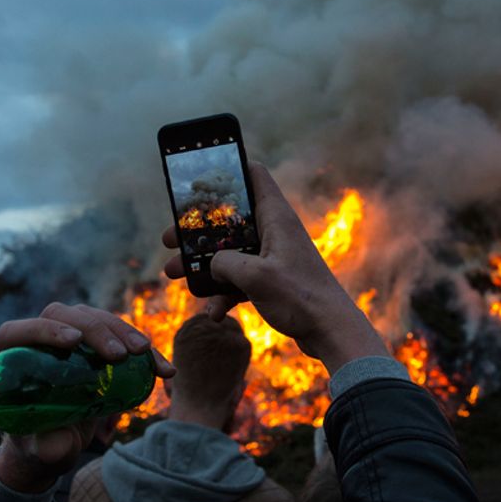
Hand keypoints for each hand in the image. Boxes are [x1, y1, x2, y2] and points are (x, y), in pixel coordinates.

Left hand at [0, 303, 174, 492]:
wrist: (58, 439)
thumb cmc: (40, 442)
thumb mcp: (41, 449)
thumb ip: (46, 446)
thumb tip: (55, 442)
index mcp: (12, 357)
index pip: (19, 331)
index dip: (44, 330)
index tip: (72, 341)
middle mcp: (41, 337)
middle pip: (64, 316)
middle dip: (95, 329)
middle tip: (119, 355)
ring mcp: (71, 334)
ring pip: (95, 318)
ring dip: (123, 331)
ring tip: (144, 353)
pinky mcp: (96, 342)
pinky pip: (121, 336)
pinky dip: (144, 352)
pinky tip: (163, 369)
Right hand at [162, 163, 386, 375]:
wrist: (331, 332)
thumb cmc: (301, 297)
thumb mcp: (255, 276)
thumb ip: (225, 262)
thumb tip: (212, 263)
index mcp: (275, 217)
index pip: (254, 174)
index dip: (228, 170)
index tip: (199, 179)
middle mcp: (274, 231)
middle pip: (229, 219)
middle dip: (197, 229)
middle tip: (169, 237)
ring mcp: (273, 256)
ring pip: (229, 251)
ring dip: (202, 264)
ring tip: (172, 273)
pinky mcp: (272, 279)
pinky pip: (240, 280)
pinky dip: (224, 293)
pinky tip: (214, 313)